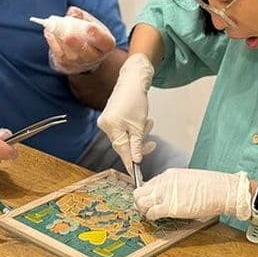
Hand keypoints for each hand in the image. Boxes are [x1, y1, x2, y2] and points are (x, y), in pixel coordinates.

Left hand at [45, 6, 115, 73]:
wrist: (83, 54)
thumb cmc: (88, 35)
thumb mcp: (90, 23)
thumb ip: (82, 16)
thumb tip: (73, 12)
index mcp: (105, 45)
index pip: (105, 42)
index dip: (97, 35)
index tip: (89, 27)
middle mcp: (94, 57)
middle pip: (85, 52)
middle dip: (76, 43)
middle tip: (67, 35)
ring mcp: (80, 63)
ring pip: (69, 54)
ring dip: (60, 40)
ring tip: (52, 27)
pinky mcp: (66, 66)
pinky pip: (58, 55)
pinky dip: (52, 43)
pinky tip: (49, 32)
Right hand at [97, 53, 155, 174]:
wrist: (132, 81)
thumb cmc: (136, 100)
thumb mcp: (140, 125)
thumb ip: (137, 144)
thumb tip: (135, 161)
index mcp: (111, 127)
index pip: (121, 150)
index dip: (129, 163)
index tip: (135, 175)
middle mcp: (105, 125)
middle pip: (123, 144)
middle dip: (139, 145)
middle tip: (152, 144)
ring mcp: (106, 121)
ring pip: (124, 137)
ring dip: (138, 134)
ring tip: (148, 123)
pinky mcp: (110, 117)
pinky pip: (122, 130)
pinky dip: (133, 129)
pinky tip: (141, 121)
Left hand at [133, 168, 251, 220]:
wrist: (222, 190)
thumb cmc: (211, 186)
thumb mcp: (188, 179)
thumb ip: (175, 185)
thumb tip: (170, 194)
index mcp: (169, 175)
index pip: (147, 184)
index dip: (147, 195)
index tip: (150, 201)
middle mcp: (164, 183)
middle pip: (139, 193)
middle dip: (140, 202)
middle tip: (147, 209)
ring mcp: (166, 194)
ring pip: (141, 203)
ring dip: (144, 210)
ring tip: (152, 214)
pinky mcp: (170, 207)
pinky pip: (150, 213)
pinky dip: (150, 217)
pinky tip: (157, 218)